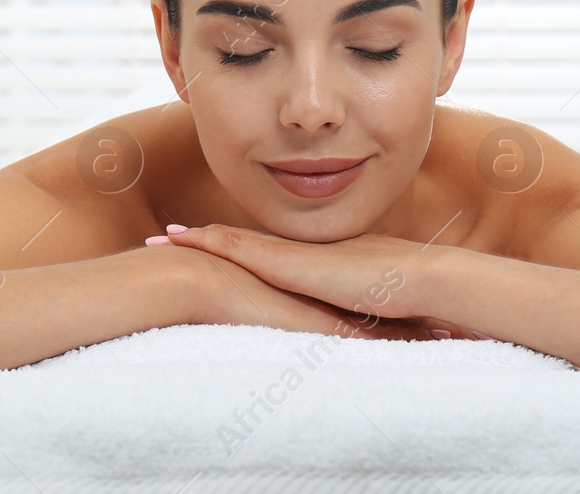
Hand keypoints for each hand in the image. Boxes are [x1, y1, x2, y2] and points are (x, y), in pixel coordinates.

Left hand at [153, 223, 485, 337]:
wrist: (418, 280)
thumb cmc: (409, 301)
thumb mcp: (373, 314)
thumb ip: (360, 321)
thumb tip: (367, 341)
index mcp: (318, 263)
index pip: (270, 256)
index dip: (239, 251)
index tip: (213, 249)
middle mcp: (300, 251)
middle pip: (243, 243)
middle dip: (207, 240)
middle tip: (171, 238)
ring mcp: (291, 252)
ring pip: (230, 239)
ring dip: (195, 238)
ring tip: (161, 239)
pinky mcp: (285, 260)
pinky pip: (233, 244)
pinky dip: (203, 239)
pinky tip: (178, 238)